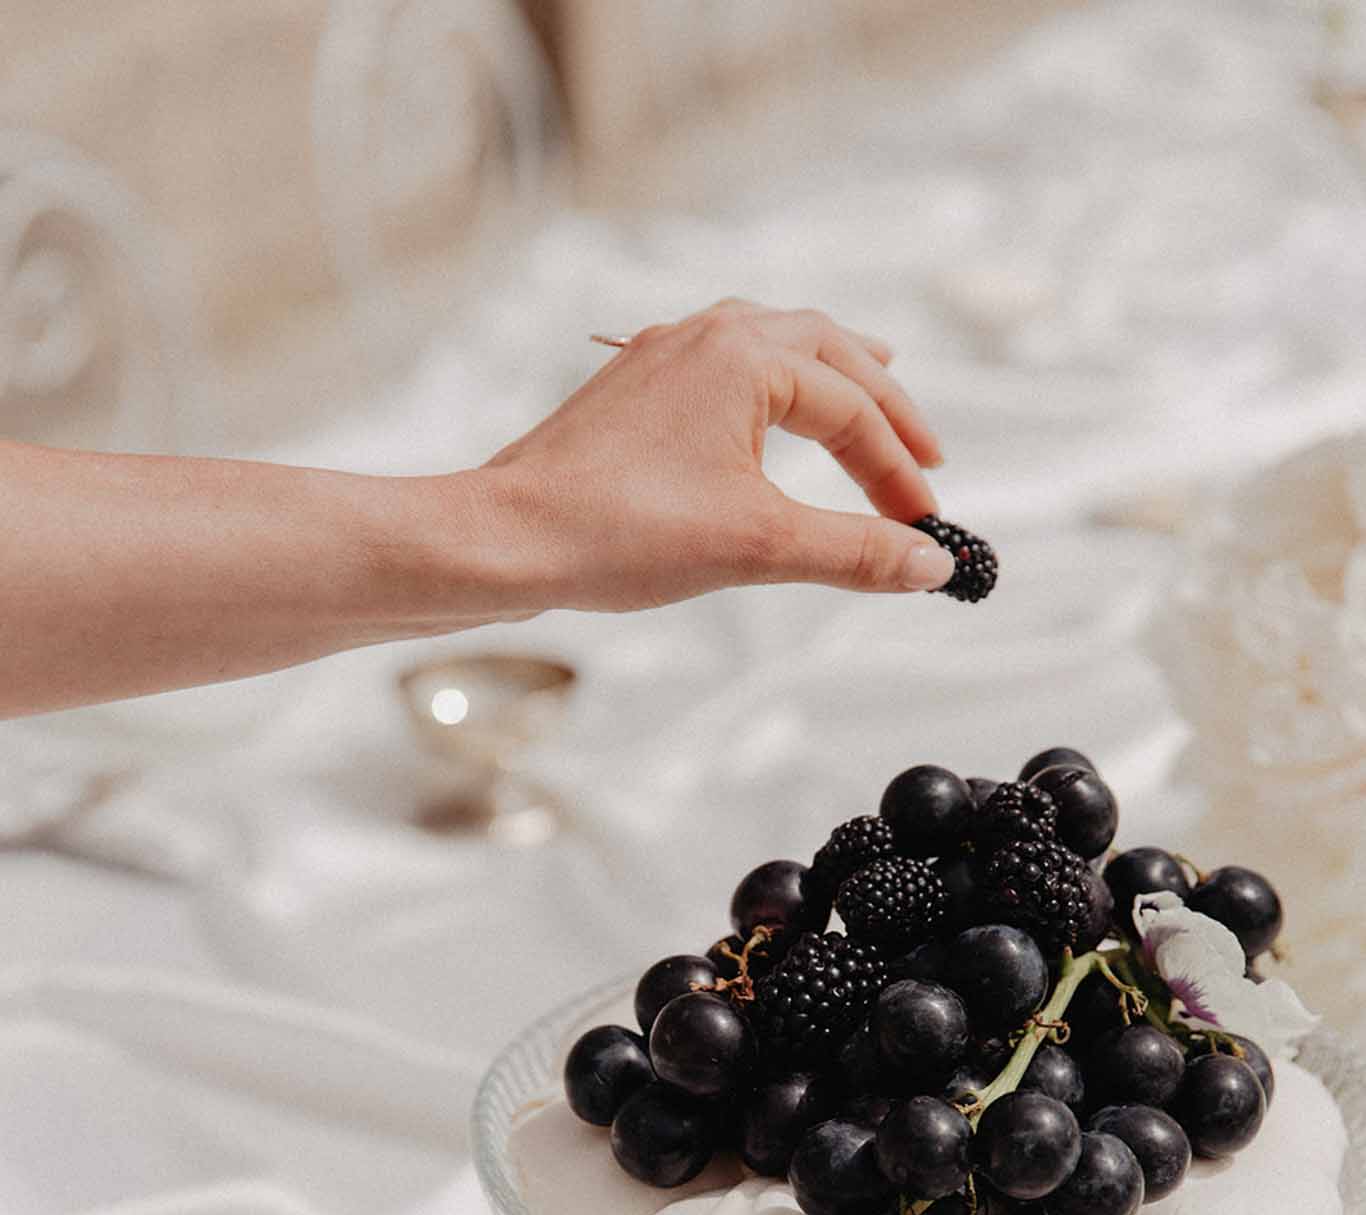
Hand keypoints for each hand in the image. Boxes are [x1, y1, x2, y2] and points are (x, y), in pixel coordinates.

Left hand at [480, 299, 954, 612]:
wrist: (505, 539)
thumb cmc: (617, 531)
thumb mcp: (759, 546)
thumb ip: (855, 552)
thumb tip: (932, 563)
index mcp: (745, 354)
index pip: (852, 409)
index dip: (898, 471)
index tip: (924, 524)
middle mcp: (706, 336)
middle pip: (824, 349)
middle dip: (881, 403)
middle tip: (925, 451)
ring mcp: (663, 356)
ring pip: (770, 341)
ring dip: (827, 370)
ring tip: (869, 381)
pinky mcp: (632, 390)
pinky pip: (722, 363)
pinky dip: (768, 381)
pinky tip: (764, 409)